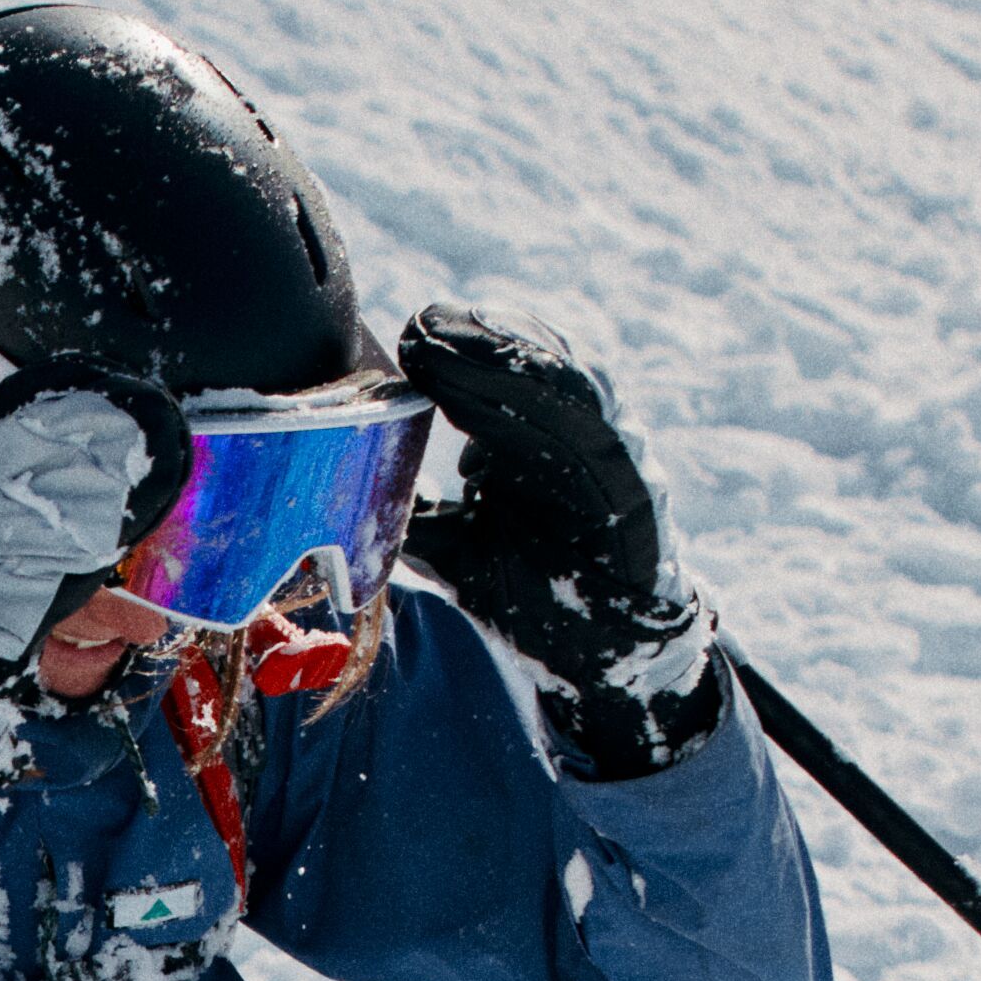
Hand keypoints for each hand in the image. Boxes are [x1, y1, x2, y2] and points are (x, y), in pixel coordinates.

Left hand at [400, 303, 728, 776]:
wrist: (609, 655)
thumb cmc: (539, 596)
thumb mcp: (461, 553)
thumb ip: (416, 521)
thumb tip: (346, 500)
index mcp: (528, 448)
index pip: (488, 385)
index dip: (449, 359)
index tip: (403, 342)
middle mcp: (570, 439)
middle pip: (522, 369)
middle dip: (471, 342)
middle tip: (420, 325)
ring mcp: (607, 452)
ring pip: (561, 381)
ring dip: (508, 354)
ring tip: (458, 335)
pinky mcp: (634, 478)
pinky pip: (602, 422)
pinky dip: (565, 391)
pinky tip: (529, 367)